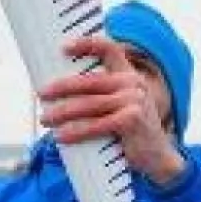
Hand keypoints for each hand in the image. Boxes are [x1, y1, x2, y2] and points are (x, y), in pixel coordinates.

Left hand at [39, 36, 184, 183]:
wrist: (158, 157)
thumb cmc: (131, 133)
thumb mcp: (121, 108)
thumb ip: (101, 98)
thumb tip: (59, 97)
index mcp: (129, 76)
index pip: (110, 49)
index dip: (87, 44)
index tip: (63, 47)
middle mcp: (133, 84)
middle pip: (90, 81)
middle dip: (62, 87)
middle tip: (42, 94)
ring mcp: (134, 101)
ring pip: (89, 105)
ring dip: (63, 112)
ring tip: (45, 118)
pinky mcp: (131, 121)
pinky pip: (96, 125)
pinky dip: (76, 132)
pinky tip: (61, 136)